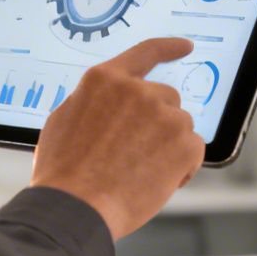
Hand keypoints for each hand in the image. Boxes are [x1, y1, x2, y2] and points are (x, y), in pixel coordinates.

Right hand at [31, 36, 205, 239]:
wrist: (74, 209)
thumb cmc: (62, 172)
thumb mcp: (64, 120)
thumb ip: (94, 102)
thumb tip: (110, 103)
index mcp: (105, 80)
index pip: (145, 53)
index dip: (168, 48)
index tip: (187, 46)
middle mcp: (138, 90)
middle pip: (165, 98)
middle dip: (156, 122)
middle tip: (133, 153)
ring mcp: (163, 115)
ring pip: (179, 125)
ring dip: (168, 145)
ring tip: (139, 172)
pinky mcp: (183, 143)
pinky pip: (194, 149)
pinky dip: (183, 166)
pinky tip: (157, 182)